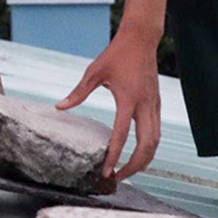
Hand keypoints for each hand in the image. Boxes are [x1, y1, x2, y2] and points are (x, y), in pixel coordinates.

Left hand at [56, 28, 162, 181]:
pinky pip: (156, 132)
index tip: (107, 171)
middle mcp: (145, 105)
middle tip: (118, 178)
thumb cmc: (116, 54)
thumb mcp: (94, 72)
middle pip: (146, 146)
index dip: (115, 156)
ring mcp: (154, 106)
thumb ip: (78, 92)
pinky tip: (138, 154)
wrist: (141, 39)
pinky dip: (149, 147)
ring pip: (155, 142)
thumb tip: (60, 107)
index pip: (122, 135)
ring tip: (128, 171)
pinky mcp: (157, 104)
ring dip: (144, 160)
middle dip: (134, 166)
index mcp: (129, 99)